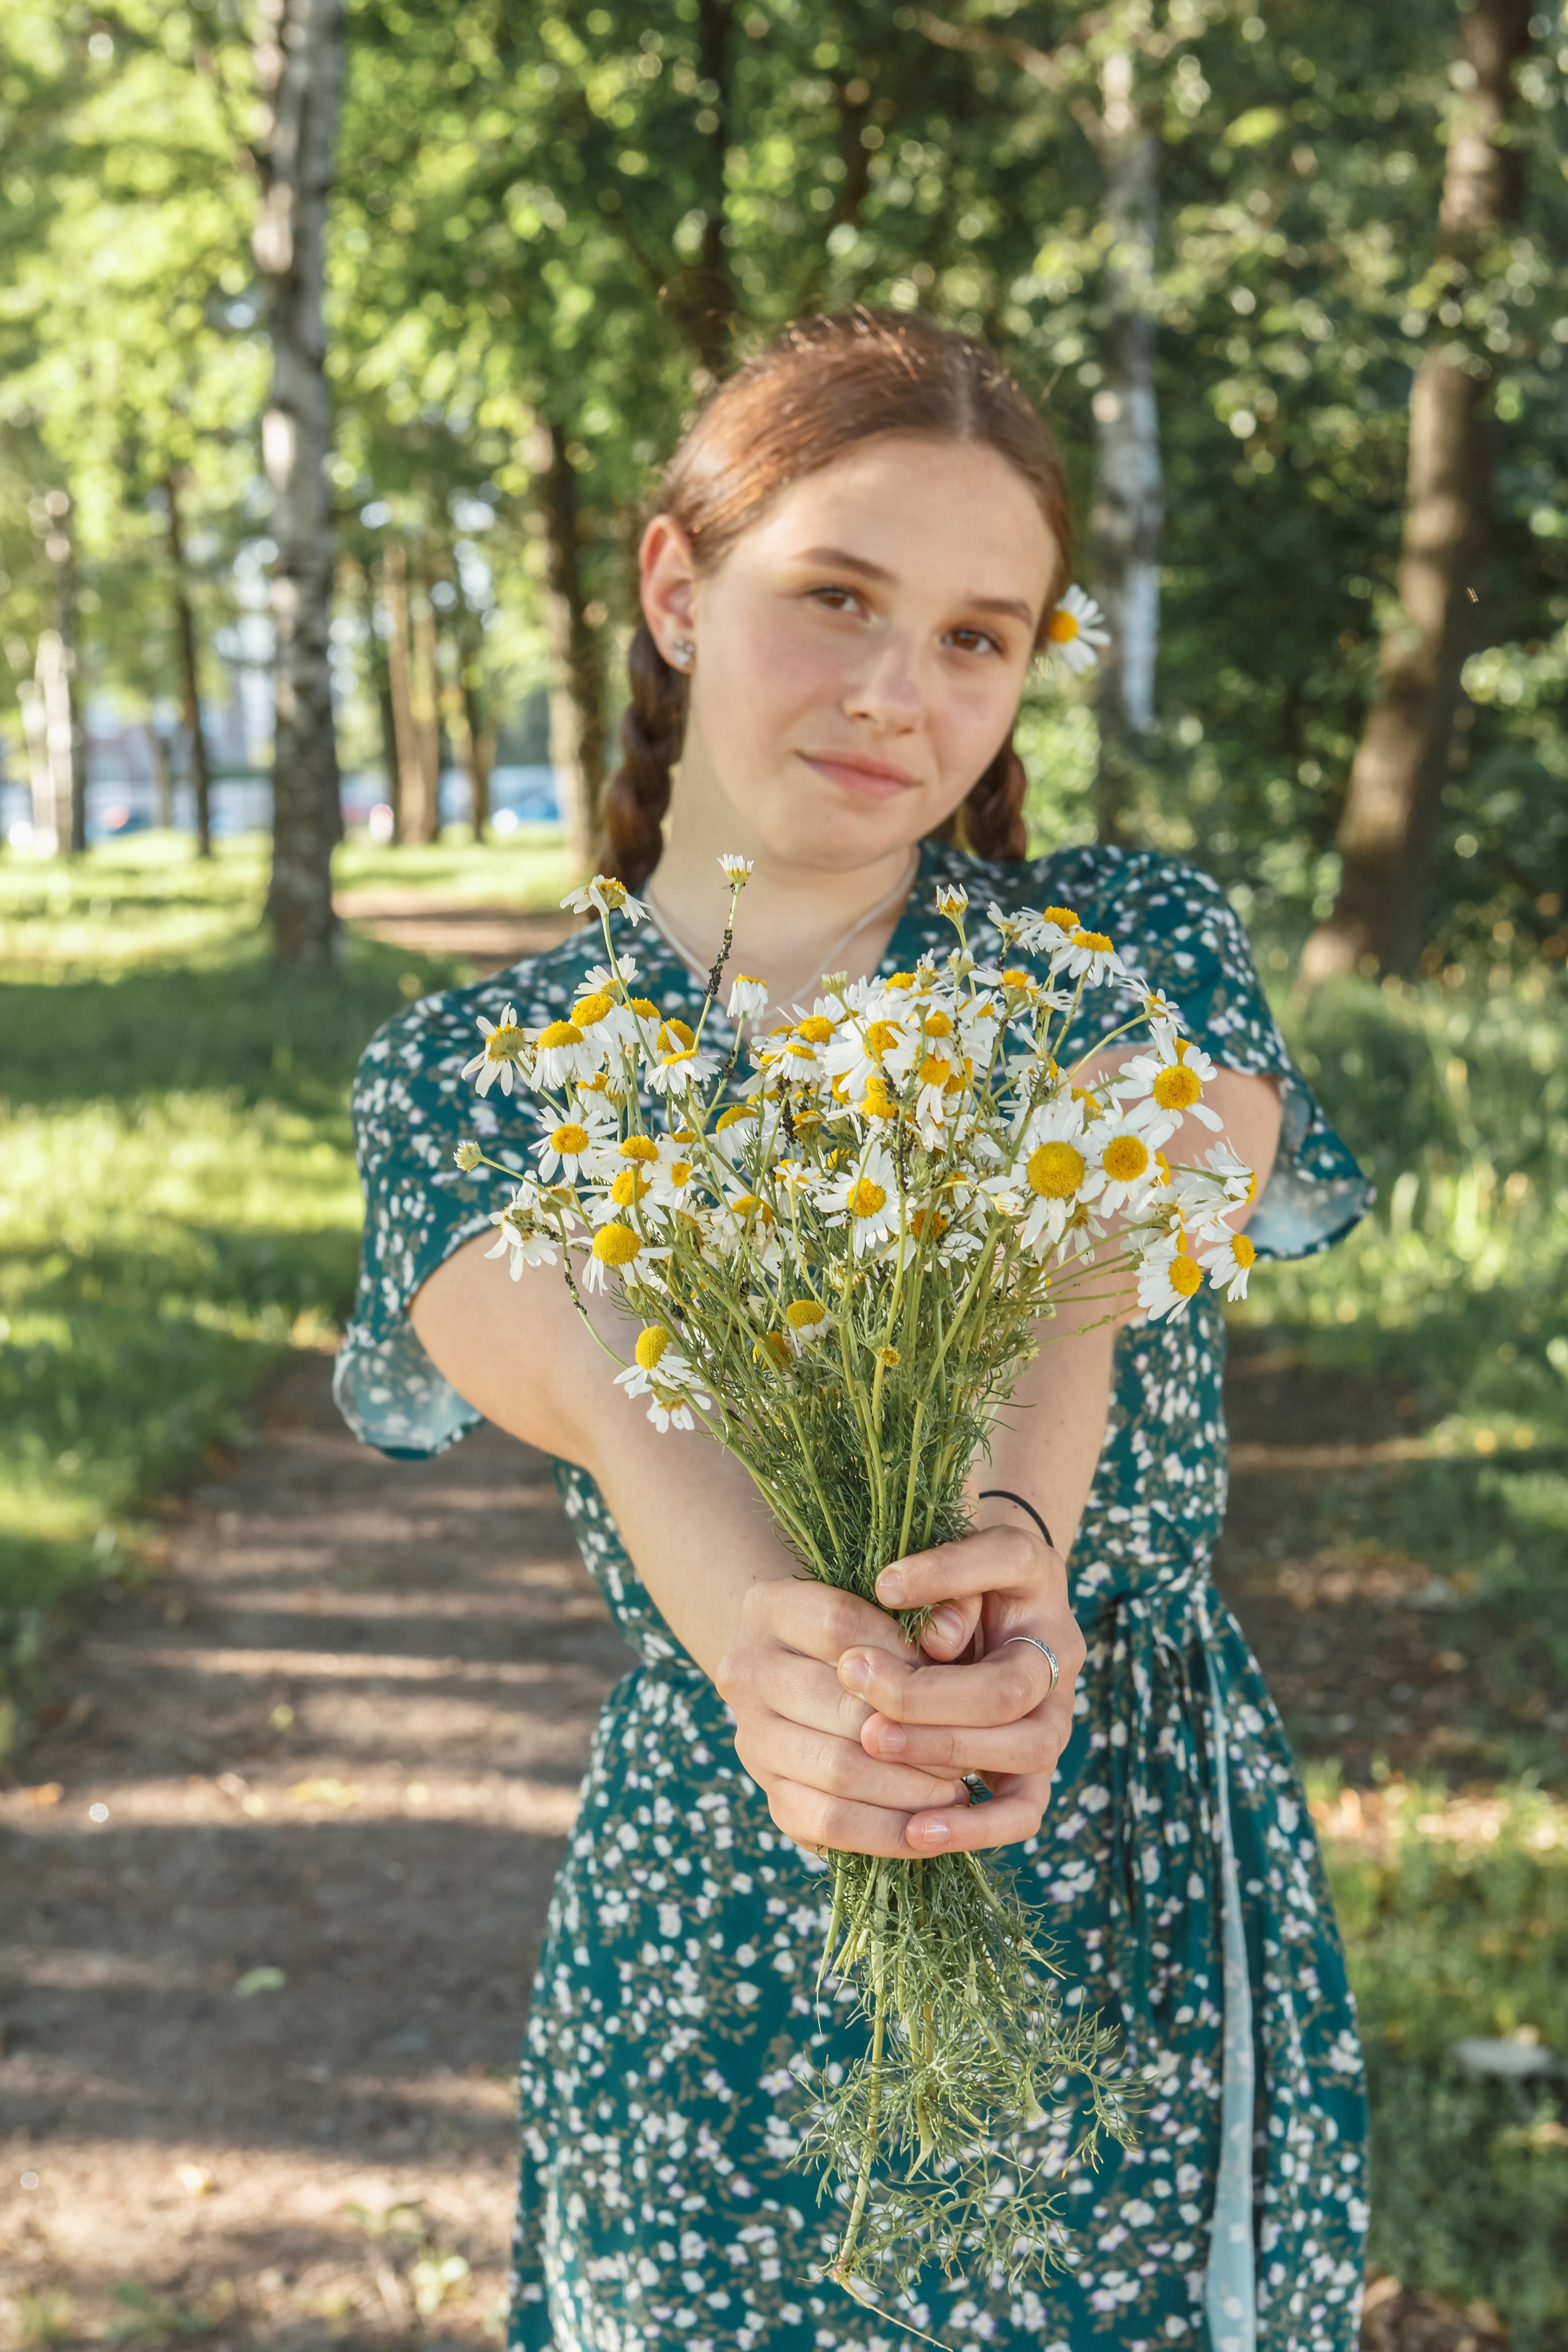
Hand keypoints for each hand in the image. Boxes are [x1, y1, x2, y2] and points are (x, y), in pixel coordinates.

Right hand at [715, 1574, 983, 1859]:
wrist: (801, 1671)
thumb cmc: (872, 1631)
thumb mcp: (900, 1604)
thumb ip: (934, 1606)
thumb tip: (949, 1639)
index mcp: (769, 1608)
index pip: (840, 1626)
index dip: (906, 1655)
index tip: (960, 1676)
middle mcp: (745, 1671)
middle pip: (841, 1709)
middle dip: (920, 1735)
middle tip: (973, 1748)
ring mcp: (752, 1739)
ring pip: (836, 1770)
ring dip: (911, 1787)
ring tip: (959, 1788)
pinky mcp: (769, 1794)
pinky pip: (826, 1824)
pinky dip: (886, 1832)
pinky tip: (930, 1824)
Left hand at [839, 1518, 1085, 1854]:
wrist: (972, 1605)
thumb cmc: (939, 1576)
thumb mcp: (936, 1556)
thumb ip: (942, 1582)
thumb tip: (934, 1640)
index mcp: (1036, 1577)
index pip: (1009, 1560)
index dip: (947, 1574)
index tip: (881, 1586)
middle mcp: (1057, 1649)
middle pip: (1010, 1687)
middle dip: (926, 1692)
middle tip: (854, 1678)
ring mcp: (1053, 1713)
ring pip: (1027, 1748)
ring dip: (943, 1748)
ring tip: (873, 1742)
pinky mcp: (1033, 1769)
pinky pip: (1022, 1811)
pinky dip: (975, 1827)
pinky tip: (916, 1831)